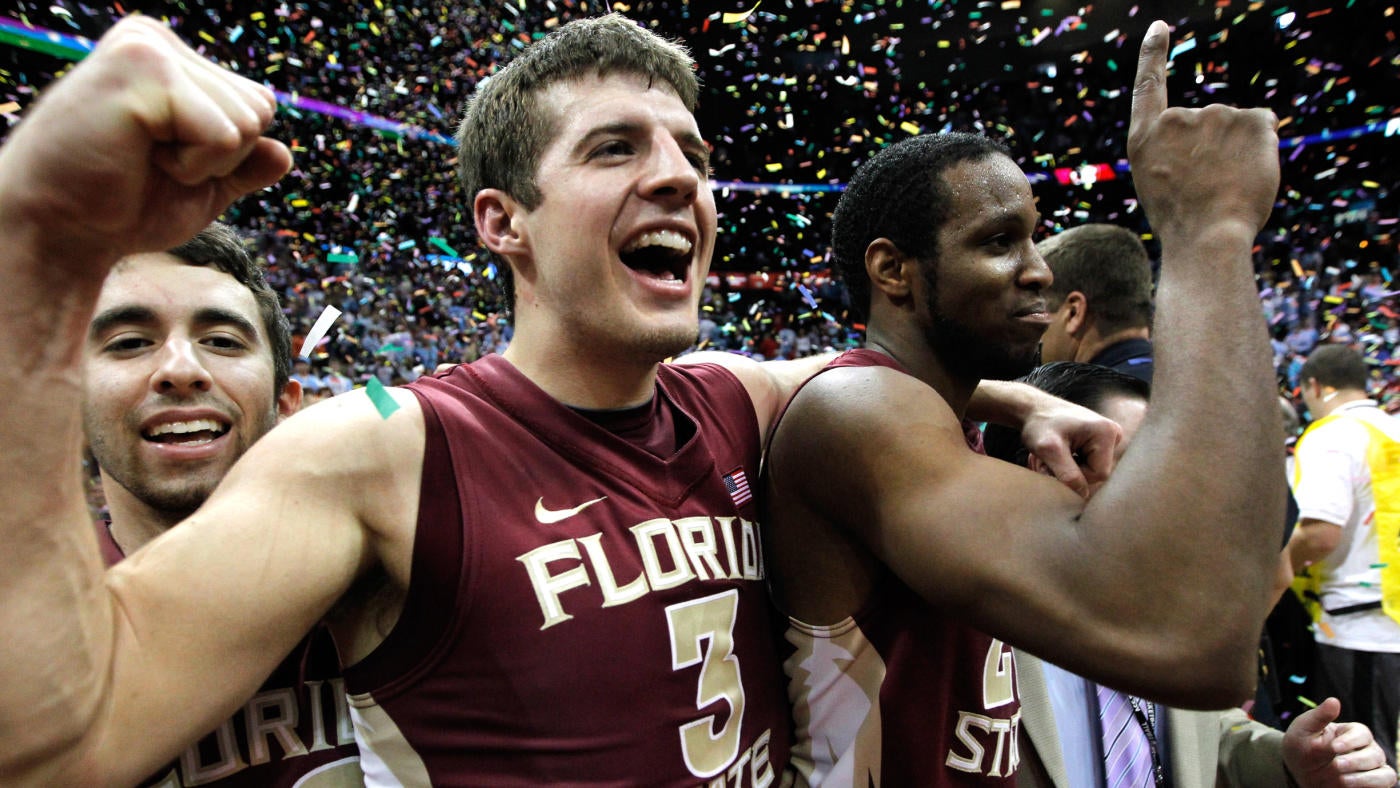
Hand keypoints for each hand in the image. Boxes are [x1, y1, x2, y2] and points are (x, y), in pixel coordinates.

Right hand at [0, 16, 290, 266]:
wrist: (59, 232)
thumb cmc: (119, 207)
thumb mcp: (199, 186)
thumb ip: (243, 165)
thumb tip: (285, 154)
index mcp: (170, 56)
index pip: (258, 104)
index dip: (226, 154)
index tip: (161, 160)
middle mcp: (157, 39)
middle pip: (260, 109)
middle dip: (220, 157)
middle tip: (150, 163)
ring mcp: (149, 47)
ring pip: (247, 122)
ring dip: (203, 162)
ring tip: (142, 157)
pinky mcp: (143, 69)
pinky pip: (224, 135)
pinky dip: (193, 165)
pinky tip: (138, 156)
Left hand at [1020, 396, 1121, 497]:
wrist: (1033, 409)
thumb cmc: (1039, 424)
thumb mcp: (1049, 450)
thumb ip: (1067, 473)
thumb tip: (1083, 495)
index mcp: (1107, 433)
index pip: (1099, 474)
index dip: (1076, 477)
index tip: (1053, 467)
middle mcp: (1113, 434)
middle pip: (1096, 474)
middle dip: (1069, 474)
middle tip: (1045, 464)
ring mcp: (1107, 438)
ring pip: (1089, 471)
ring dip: (1065, 471)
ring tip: (1047, 460)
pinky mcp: (1099, 442)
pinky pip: (1087, 465)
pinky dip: (1067, 466)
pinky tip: (1054, 457)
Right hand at [1127, 20, 1279, 240]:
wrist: (1206, 237)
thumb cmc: (1183, 221)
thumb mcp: (1160, 182)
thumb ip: (1176, 150)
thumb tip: (1223, 132)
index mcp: (1146, 137)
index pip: (1149, 85)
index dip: (1154, 54)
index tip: (1160, 27)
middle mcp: (1177, 119)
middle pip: (1209, 122)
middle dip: (1217, 149)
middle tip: (1210, 188)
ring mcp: (1215, 115)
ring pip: (1238, 130)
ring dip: (1239, 153)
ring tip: (1227, 187)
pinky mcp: (1251, 120)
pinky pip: (1265, 128)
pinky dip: (1264, 150)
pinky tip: (1250, 174)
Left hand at [1282, 697, 1397, 786]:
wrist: (1298, 771)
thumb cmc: (1302, 746)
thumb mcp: (1304, 729)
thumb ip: (1320, 716)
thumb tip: (1334, 701)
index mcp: (1351, 732)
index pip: (1361, 733)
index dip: (1350, 741)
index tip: (1334, 747)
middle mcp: (1366, 749)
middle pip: (1375, 754)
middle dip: (1355, 761)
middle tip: (1336, 765)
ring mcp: (1371, 768)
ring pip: (1384, 773)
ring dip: (1364, 778)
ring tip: (1341, 779)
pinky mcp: (1372, 784)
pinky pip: (1383, 785)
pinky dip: (1369, 786)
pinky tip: (1348, 785)